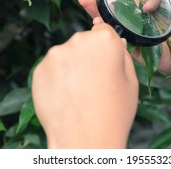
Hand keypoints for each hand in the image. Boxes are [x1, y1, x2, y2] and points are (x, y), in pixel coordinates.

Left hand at [32, 24, 138, 147]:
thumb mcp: (131, 81)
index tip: (105, 61)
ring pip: (65, 55)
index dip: (105, 46)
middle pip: (83, 41)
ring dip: (71, 66)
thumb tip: (114, 41)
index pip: (103, 30)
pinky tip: (66, 96)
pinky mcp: (39, 70)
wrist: (84, 141)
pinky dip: (56, 78)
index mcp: (104, 40)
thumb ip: (122, 55)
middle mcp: (77, 41)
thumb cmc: (114, 113)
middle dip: (88, 55)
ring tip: (79, 92)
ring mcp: (55, 55)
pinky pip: (51, 69)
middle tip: (94, 81)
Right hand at [78, 0, 170, 82]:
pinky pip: (121, 41)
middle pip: (111, 6)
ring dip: (96, 10)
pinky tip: (96, 21)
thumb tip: (144, 4)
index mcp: (145, 8)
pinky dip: (108, 32)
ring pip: (112, 22)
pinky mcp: (140, 51)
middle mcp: (137, 20)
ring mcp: (136, 35)